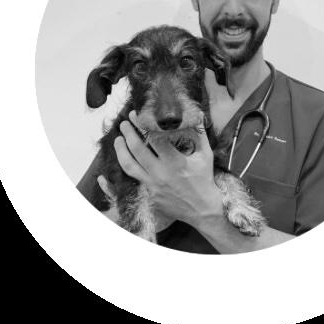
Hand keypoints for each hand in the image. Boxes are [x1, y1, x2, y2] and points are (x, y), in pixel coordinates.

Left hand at [113, 112, 223, 227]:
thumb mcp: (205, 155)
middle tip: (124, 123)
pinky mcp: (149, 194)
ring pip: (129, 166)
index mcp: (175, 162)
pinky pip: (133, 179)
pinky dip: (126, 168)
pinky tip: (124, 159)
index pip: (154, 138)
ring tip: (118, 140)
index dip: (143, 124)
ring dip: (120, 151)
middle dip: (128, 133)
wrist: (202, 208)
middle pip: (137, 150)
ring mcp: (153, 185)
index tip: (137, 115)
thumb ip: (199, 133)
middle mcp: (161, 173)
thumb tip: (196, 114)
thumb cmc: (204, 179)